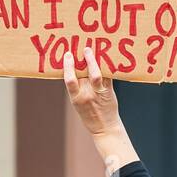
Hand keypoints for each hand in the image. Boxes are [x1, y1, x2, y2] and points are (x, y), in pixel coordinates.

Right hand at [64, 48, 136, 175]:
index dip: (68, 67)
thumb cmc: (89, 114)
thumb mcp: (77, 103)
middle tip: (81, 49)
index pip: (70, 80)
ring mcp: (98, 93)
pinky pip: (107, 77)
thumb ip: (77, 88)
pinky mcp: (109, 92)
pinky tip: (104, 58)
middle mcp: (86, 95)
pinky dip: (106, 67)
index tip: (68, 56)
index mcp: (75, 98)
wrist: (104, 127)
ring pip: (96, 74)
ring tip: (91, 51)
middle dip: (81, 60)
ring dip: (93, 61)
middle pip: (82, 74)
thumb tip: (76, 69)